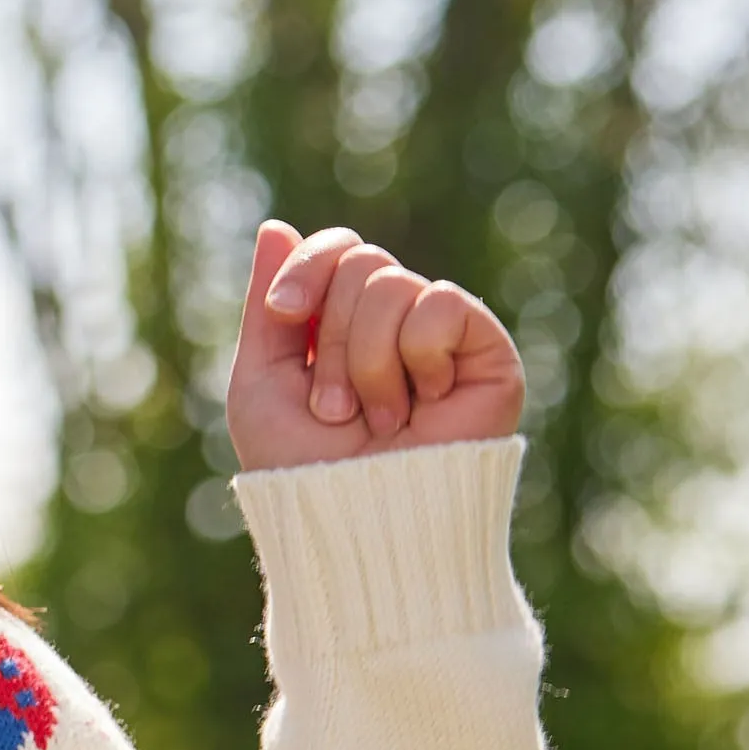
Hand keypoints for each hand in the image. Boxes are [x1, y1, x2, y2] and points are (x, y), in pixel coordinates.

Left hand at [226, 221, 525, 470]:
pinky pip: (441, 304)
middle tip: (335, 410)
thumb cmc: (303, 471)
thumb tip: (275, 226)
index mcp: (345, 325)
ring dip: (366, 362)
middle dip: (331, 340)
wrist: (357, 524)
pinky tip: (423, 404)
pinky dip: (416, 356)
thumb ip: (268, 308)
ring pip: (393, 283)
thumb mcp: (261, 385)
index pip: (336, 250)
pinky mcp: (486, 353)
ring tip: (377, 422)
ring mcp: (443, 337)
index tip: (284, 313)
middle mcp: (397, 324)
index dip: (308, 268)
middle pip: (361, 261)